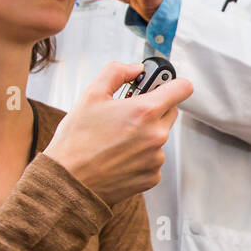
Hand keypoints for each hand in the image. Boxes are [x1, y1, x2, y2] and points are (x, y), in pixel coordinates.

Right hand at [43, 62, 192, 208]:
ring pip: (160, 137)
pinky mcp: (152, 177)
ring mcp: (156, 158)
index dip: (172, 83)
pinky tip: (119, 158)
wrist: (67, 181)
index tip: (161, 85)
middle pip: (170, 112)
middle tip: (127, 113)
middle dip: (153, 109)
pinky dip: (141, 157)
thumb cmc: (76, 141)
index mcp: (145, 112)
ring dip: (145, 135)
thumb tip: (134, 69)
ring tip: (116, 140)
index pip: (182, 88)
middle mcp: (156, 135)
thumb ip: (116, 73)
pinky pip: (153, 160)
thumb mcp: (90, 95)